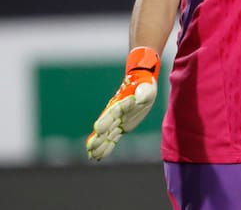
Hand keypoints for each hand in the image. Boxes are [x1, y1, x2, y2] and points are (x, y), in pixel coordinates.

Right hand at [86, 46, 159, 160]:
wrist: (144, 88)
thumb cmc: (144, 86)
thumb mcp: (146, 88)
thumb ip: (142, 93)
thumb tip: (137, 99)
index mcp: (120, 103)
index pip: (111, 113)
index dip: (105, 120)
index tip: (97, 128)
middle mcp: (115, 114)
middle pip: (105, 126)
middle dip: (98, 136)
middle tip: (90, 147)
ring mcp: (117, 121)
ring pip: (106, 135)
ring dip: (100, 145)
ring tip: (92, 156)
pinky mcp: (122, 127)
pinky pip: (112, 138)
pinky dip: (107, 147)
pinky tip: (98, 157)